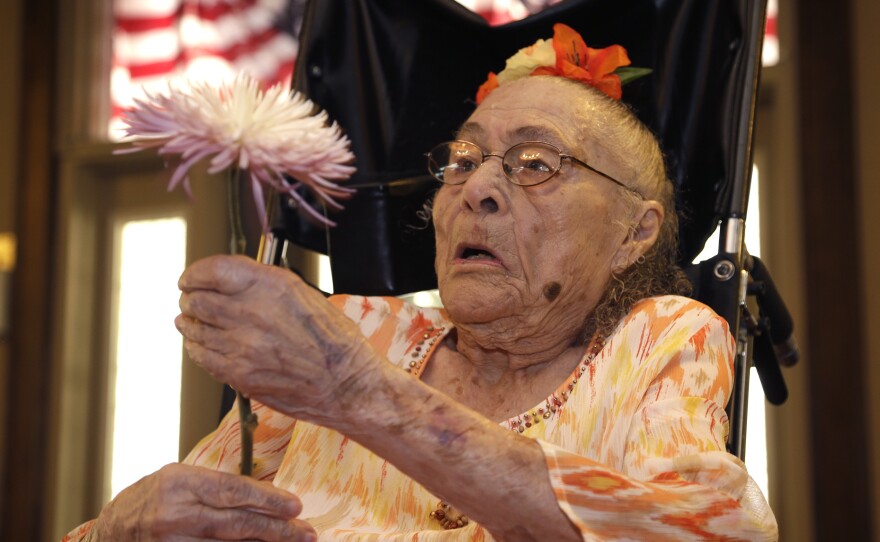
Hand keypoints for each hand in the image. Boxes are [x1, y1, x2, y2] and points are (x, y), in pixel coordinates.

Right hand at [93, 463, 313, 540]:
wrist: (110, 533)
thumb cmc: (153, 499)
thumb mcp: (181, 479)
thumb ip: (219, 487)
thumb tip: (269, 497)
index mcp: (179, 482)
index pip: (233, 490)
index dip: (267, 499)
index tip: (295, 506)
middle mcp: (175, 514)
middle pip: (236, 523)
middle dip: (276, 529)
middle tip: (306, 532)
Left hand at [175, 255, 377, 423]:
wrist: (346, 383)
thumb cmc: (332, 340)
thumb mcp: (302, 294)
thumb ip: (262, 283)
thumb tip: (228, 279)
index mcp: (272, 286)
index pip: (213, 271)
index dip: (195, 273)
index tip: (191, 279)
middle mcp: (253, 312)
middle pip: (197, 299)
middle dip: (190, 299)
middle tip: (191, 301)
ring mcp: (243, 345)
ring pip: (194, 328)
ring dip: (190, 323)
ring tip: (193, 322)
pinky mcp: (238, 373)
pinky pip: (201, 356)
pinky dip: (196, 348)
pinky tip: (203, 345)